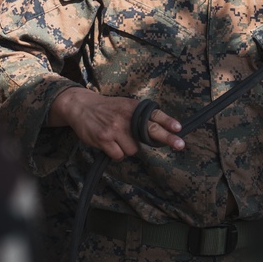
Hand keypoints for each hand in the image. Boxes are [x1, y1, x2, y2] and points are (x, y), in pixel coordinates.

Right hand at [50, 87, 184, 160]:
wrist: (81, 107)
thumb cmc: (108, 108)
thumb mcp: (125, 106)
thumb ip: (139, 116)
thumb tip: (160, 130)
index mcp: (133, 107)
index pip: (154, 115)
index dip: (168, 121)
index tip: (178, 128)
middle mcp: (126, 117)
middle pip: (151, 130)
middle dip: (167, 138)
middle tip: (180, 145)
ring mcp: (115, 128)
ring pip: (133, 150)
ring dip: (127, 148)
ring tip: (117, 138)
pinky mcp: (104, 139)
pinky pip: (119, 156)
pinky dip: (116, 153)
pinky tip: (109, 144)